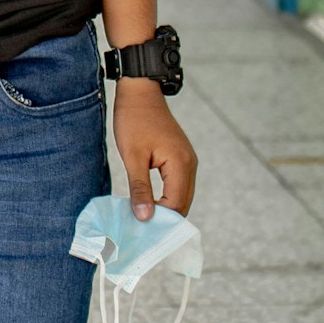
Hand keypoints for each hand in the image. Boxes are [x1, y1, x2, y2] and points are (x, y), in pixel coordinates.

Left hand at [112, 80, 197, 219]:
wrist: (139, 92)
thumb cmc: (134, 120)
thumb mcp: (133, 157)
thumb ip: (140, 188)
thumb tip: (144, 217)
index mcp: (181, 164)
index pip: (176, 205)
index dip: (160, 221)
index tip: (140, 230)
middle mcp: (190, 164)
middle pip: (182, 203)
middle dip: (164, 218)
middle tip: (141, 230)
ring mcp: (187, 160)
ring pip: (181, 195)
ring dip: (165, 208)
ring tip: (143, 218)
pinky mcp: (180, 158)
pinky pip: (177, 184)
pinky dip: (166, 196)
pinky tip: (149, 202)